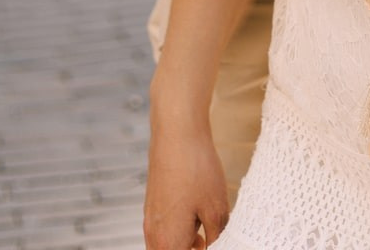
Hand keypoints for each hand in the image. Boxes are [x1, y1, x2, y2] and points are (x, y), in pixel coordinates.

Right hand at [143, 111, 228, 248]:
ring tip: (209, 234)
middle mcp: (153, 236)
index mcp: (168, 243)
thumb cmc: (196, 168)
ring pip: (169, 245)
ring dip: (187, 245)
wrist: (176, 131)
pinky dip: (181, 233)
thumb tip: (219, 247)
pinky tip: (199, 219)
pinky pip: (166, 231)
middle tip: (214, 239)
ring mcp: (151, 220)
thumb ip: (217, 239)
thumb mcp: (216, 209)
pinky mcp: (153, 206)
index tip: (217, 243)